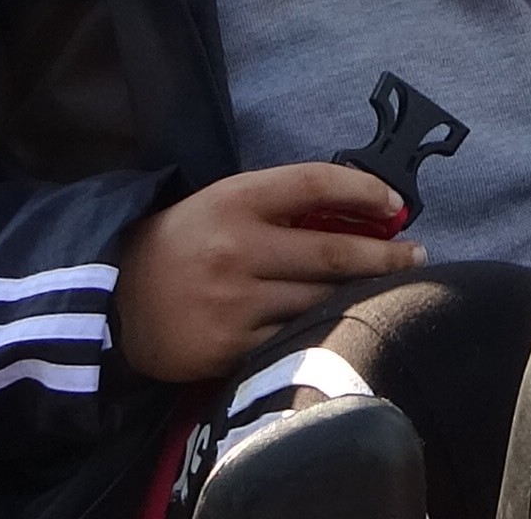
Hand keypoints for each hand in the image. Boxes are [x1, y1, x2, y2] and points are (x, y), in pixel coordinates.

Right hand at [111, 165, 425, 381]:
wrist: (112, 305)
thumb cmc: (179, 246)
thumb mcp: (219, 205)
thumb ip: (278, 206)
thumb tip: (357, 211)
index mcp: (234, 200)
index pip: (315, 184)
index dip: (364, 190)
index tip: (396, 204)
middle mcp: (237, 248)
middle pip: (334, 250)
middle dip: (387, 255)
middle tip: (418, 256)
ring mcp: (236, 301)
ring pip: (322, 298)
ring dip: (363, 294)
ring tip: (391, 290)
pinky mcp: (232, 346)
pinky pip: (295, 337)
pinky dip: (324, 329)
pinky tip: (345, 324)